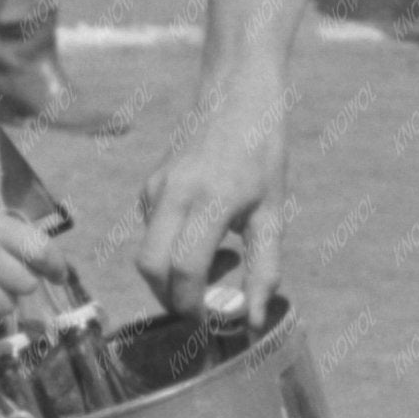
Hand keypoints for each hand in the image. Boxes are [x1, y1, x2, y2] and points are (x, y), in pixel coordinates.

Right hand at [138, 89, 288, 323]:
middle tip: (207, 306)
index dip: (193, 304)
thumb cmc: (262, 154)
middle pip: (150, 266)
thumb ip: (264, 269)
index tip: (213, 320)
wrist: (236, 97)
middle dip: (172, 297)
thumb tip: (253, 320)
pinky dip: (170, 250)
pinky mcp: (148, 185)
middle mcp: (173, 193)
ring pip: (145, 252)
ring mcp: (155, 188)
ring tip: (220, 262)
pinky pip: (149, 232)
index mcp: (209, 199)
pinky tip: (206, 237)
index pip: (184, 268)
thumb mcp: (273, 214)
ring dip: (172, 275)